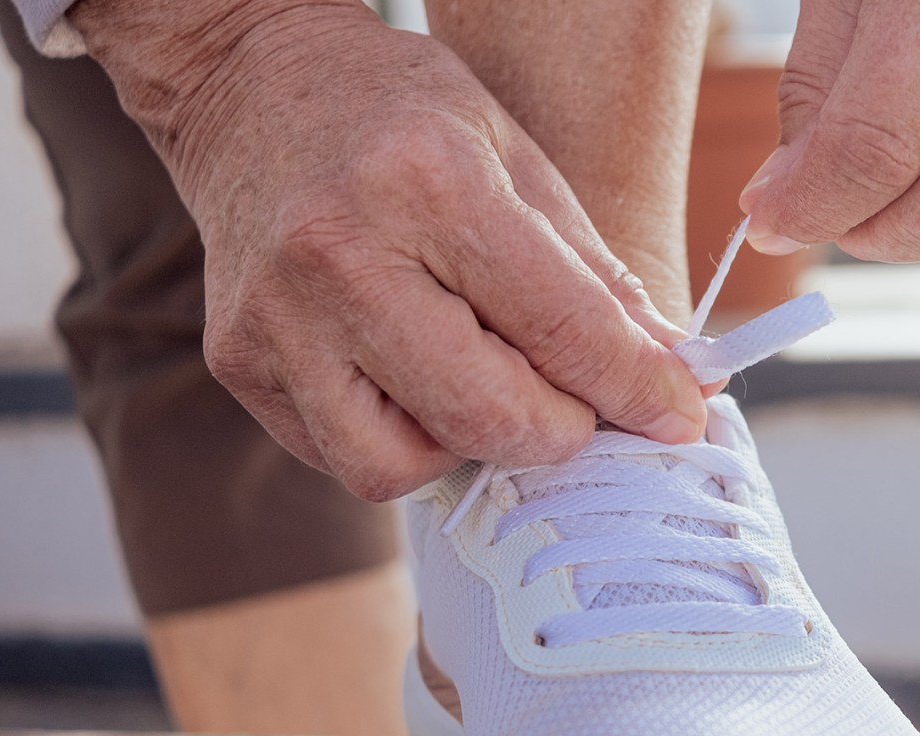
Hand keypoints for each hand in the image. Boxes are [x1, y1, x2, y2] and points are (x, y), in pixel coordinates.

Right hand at [71, 0, 707, 500]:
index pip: (562, 329)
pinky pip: (344, 458)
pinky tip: (416, 381)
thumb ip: (597, 280)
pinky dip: (405, 442)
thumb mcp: (518, 162)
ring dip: (471, 448)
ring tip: (481, 383)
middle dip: (561, 431)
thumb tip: (677, 378)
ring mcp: (276, 319)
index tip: (680, 414)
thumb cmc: (398, 116)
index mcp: (428, 182)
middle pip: (488, 418)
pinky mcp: (238, 363)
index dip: (637, 388)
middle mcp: (339, 256)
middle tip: (578, 403)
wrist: (247, 84)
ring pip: (403, 466)